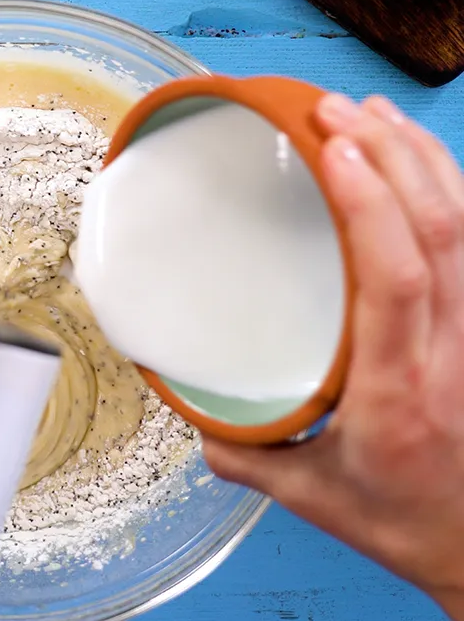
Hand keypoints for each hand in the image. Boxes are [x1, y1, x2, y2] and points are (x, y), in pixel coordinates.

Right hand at [204, 94, 463, 619]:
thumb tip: (190, 410)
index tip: (333, 152)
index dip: (371, 206)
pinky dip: (445, 180)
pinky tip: (413, 148)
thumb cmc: (400, 518)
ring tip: (369, 108)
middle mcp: (447, 349)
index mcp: (398, 389)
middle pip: (438, 232)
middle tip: (333, 110)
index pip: (395, 280)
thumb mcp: (309, 496)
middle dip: (388, 156)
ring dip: (419, 156)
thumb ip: (242, 453)